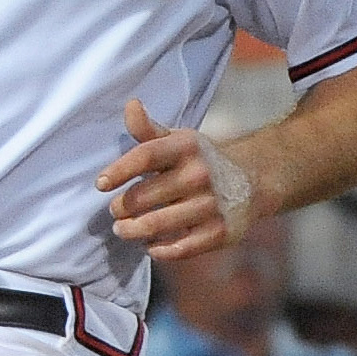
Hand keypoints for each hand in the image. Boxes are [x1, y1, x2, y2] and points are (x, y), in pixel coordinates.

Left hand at [98, 98, 254, 259]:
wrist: (255, 180)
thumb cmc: (201, 160)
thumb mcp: (178, 140)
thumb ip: (148, 130)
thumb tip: (131, 105)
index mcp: (186, 147)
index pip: (145, 156)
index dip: (119, 171)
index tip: (100, 184)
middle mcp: (199, 174)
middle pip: (142, 197)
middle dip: (120, 208)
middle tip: (115, 212)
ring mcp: (210, 205)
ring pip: (154, 225)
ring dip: (131, 231)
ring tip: (123, 229)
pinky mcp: (220, 232)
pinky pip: (178, 248)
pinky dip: (157, 249)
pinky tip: (150, 245)